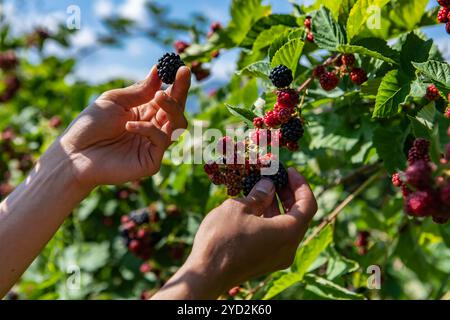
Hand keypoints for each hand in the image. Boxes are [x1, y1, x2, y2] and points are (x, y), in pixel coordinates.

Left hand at [59, 66, 189, 187]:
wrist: (74, 154)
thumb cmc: (90, 126)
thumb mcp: (115, 101)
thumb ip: (140, 90)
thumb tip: (159, 70)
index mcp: (144, 113)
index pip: (167, 98)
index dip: (177, 84)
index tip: (182, 68)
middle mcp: (152, 129)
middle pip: (177, 110)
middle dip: (181, 91)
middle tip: (182, 73)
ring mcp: (153, 146)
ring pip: (178, 125)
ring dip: (172, 107)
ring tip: (159, 96)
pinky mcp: (151, 161)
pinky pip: (162, 141)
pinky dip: (148, 129)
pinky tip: (129, 126)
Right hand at [153, 168, 317, 298]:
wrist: (205, 274)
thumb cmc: (222, 238)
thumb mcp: (239, 208)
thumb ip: (259, 195)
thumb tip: (268, 186)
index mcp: (288, 233)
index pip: (307, 205)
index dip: (301, 185)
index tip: (289, 171)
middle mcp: (288, 248)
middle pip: (299, 216)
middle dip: (289, 195)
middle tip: (277, 178)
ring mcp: (277, 258)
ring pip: (286, 228)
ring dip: (278, 207)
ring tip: (263, 189)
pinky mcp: (265, 263)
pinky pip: (275, 237)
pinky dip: (270, 220)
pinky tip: (255, 208)